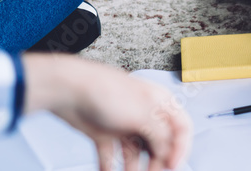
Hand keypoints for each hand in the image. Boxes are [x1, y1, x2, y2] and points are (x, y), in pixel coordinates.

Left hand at [23, 54, 191, 170]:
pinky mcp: (104, 133)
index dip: (181, 149)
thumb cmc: (107, 92)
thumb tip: (169, 154)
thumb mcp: (143, 114)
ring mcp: (125, 124)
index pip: (182, 128)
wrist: (68, 89)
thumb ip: (161, 135)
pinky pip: (112, 156)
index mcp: (160, 103)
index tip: (171, 167)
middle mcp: (145, 114)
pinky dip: (110, 168)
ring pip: (136, 154)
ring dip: (134, 169)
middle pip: (159, 144)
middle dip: (156, 163)